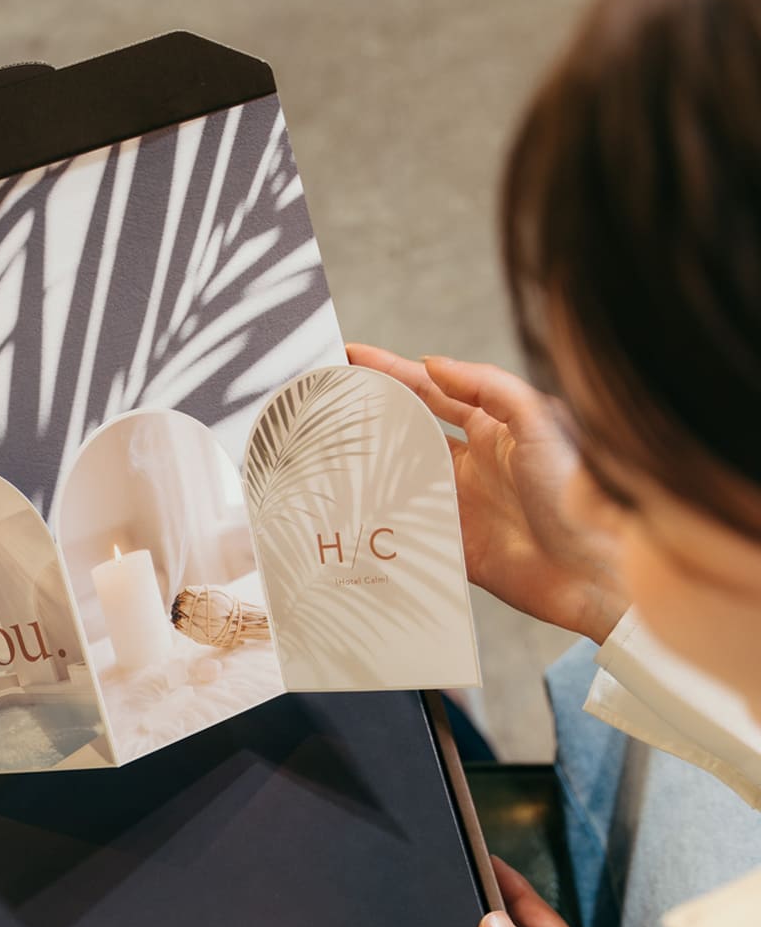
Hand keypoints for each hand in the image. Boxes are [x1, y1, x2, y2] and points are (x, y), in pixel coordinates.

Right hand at [346, 344, 627, 642]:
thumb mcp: (538, 419)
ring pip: (403, 481)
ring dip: (371, 470)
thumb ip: (487, 386)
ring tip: (329, 456)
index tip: (353, 358)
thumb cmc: (581, 491)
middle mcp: (475, 465)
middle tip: (330, 404)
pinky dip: (385, 524)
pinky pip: (412, 532)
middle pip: (410, 433)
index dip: (392, 372)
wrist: (598, 568)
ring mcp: (464, 507)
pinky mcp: (458, 548)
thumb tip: (434, 363)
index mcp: (495, 428)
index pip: (432, 391)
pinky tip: (358, 514)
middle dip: (371, 417)